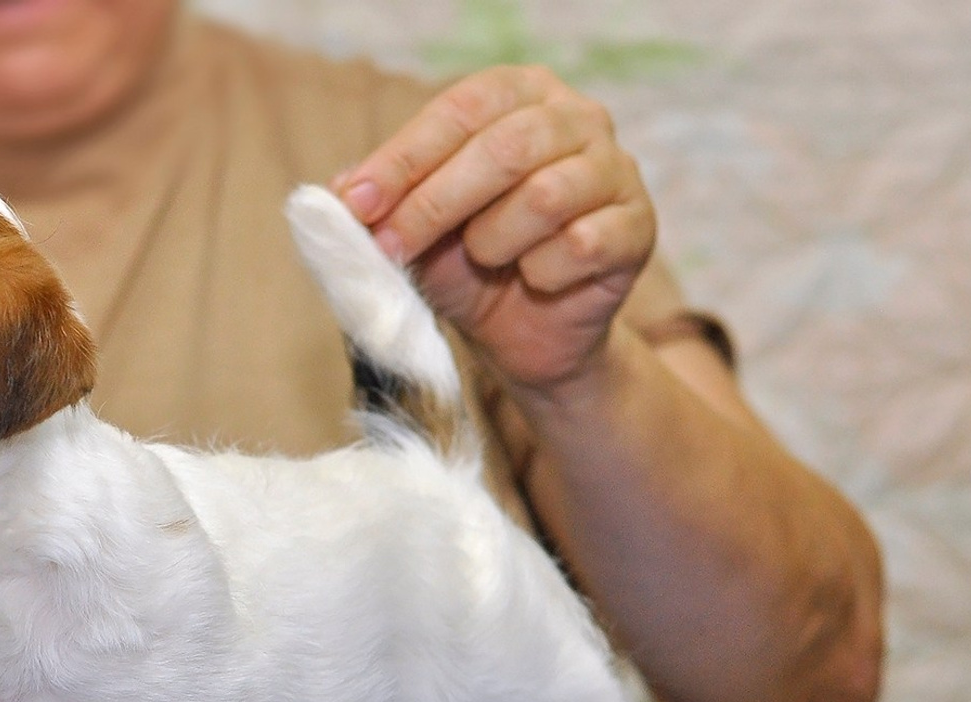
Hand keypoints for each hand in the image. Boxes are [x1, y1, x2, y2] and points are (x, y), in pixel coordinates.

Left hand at [335, 65, 656, 391]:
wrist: (528, 336)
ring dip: (494, 242)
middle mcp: (578, 117)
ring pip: (545, 196)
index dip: (403, 159)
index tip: (356, 204)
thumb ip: (378, 206)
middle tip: (390, 248)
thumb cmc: (470, 266)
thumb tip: (332, 195)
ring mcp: (616, 169)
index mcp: (521, 94)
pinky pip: (580, 246)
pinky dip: (541, 274)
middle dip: (434, 204)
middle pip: (505, 147)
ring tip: (486, 260)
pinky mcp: (638, 226)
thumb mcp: (413, 232)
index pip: (459, 110)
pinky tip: (535, 280)